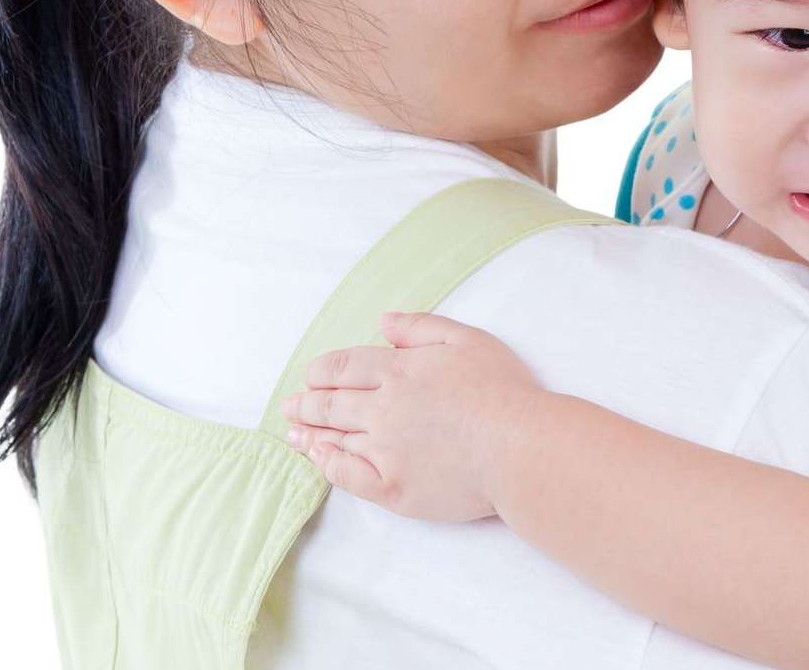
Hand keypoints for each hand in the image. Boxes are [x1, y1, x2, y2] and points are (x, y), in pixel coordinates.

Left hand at [280, 311, 539, 521]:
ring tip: (292, 433)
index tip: (311, 377)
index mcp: (399, 370)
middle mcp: (383, 409)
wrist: (519, 447)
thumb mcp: (466, 339)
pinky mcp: (391, 487)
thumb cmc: (502, 390)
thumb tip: (383, 322)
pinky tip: (318, 458)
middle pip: (331, 403)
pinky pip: (346, 476)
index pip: (344, 367)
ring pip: (334, 439)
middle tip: (289, 406)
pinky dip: (327, 464)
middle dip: (305, 403)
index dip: (321, 372)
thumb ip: (420, 328)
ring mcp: (384, 450)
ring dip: (309, 433)